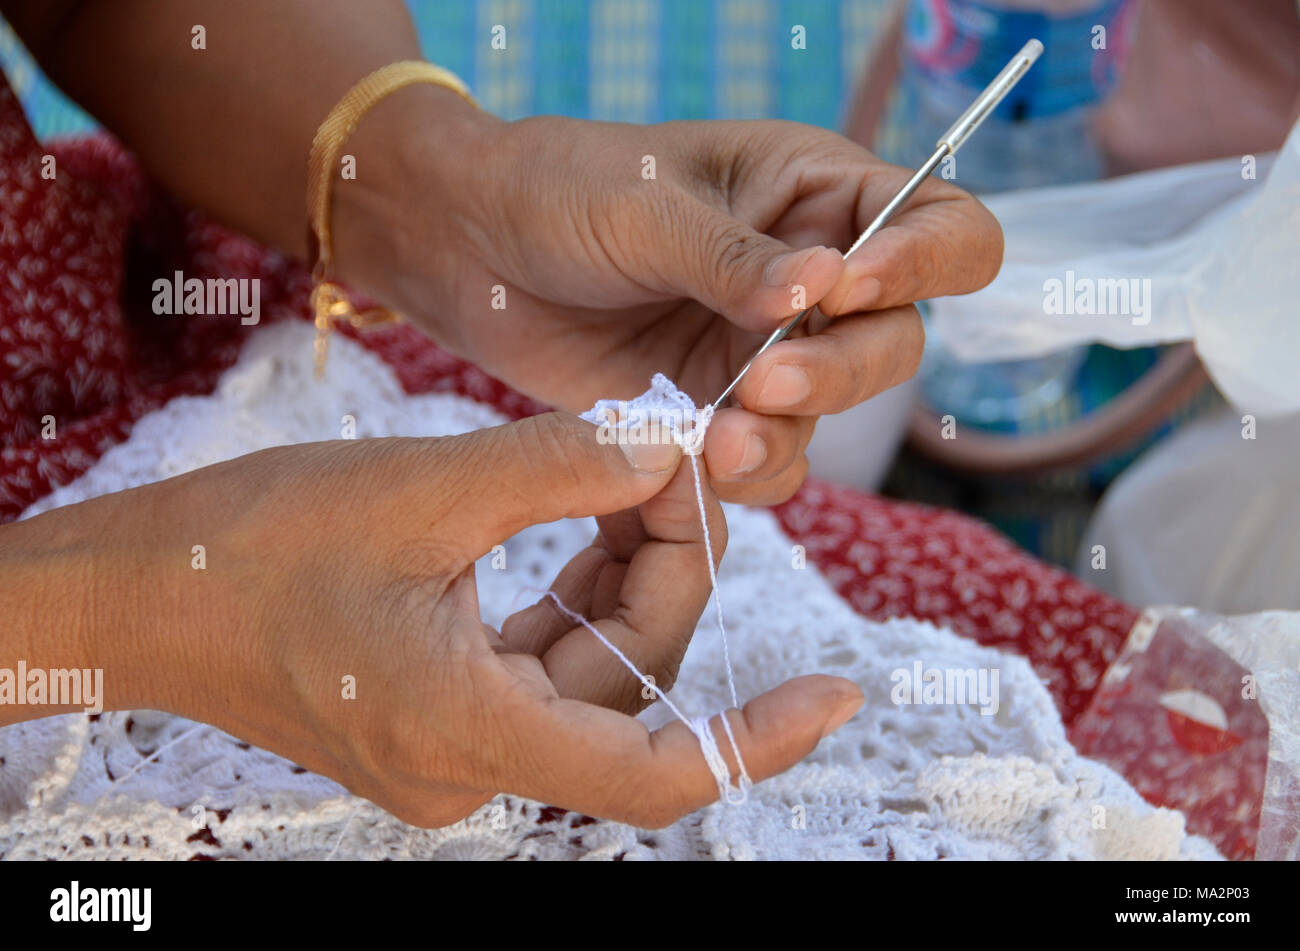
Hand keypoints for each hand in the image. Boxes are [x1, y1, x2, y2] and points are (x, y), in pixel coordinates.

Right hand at [76, 413, 860, 827]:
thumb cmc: (256, 546)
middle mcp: (469, 762)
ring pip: (586, 673)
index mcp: (469, 731)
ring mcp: (450, 743)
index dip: (751, 743)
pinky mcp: (434, 710)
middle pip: (624, 688)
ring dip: (622, 580)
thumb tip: (670, 450)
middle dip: (666, 574)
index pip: (649, 774)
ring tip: (638, 479)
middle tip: (680, 468)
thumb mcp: (427, 488)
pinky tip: (586, 517)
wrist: (141, 591)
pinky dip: (574, 596)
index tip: (834, 697)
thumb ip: (562, 468)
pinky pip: (538, 664)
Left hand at [338, 111, 1001, 504]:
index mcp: (815, 194)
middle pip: (895, 341)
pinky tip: (694, 458)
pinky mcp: (716, 410)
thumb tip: (828, 287)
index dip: (923, 263)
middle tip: (765, 382)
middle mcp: (809, 278)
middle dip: (841, 370)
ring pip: (832, 414)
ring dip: (788, 434)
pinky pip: (769, 462)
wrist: (468, 251)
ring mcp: (764, 350)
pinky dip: (745, 472)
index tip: (849, 286)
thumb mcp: (648, 206)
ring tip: (716, 435)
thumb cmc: (557, 190)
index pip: (942, 228)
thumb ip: (736, 257)